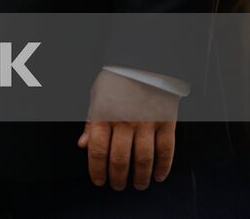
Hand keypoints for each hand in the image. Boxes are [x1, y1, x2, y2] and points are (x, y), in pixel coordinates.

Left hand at [78, 70, 179, 190]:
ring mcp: (146, 123)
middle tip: (117, 186)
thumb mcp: (96, 97)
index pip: (97, 150)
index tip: (99, 181)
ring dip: (139, 177)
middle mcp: (124, 121)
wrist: (144, 63)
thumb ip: (90, 122)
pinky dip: (163, 167)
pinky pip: (166, 151)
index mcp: (103, 115)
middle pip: (119, 159)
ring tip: (137, 185)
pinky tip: (158, 176)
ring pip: (143, 159)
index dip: (97, 170)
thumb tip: (82, 145)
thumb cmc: (117, 80)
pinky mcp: (166, 122)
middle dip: (117, 178)